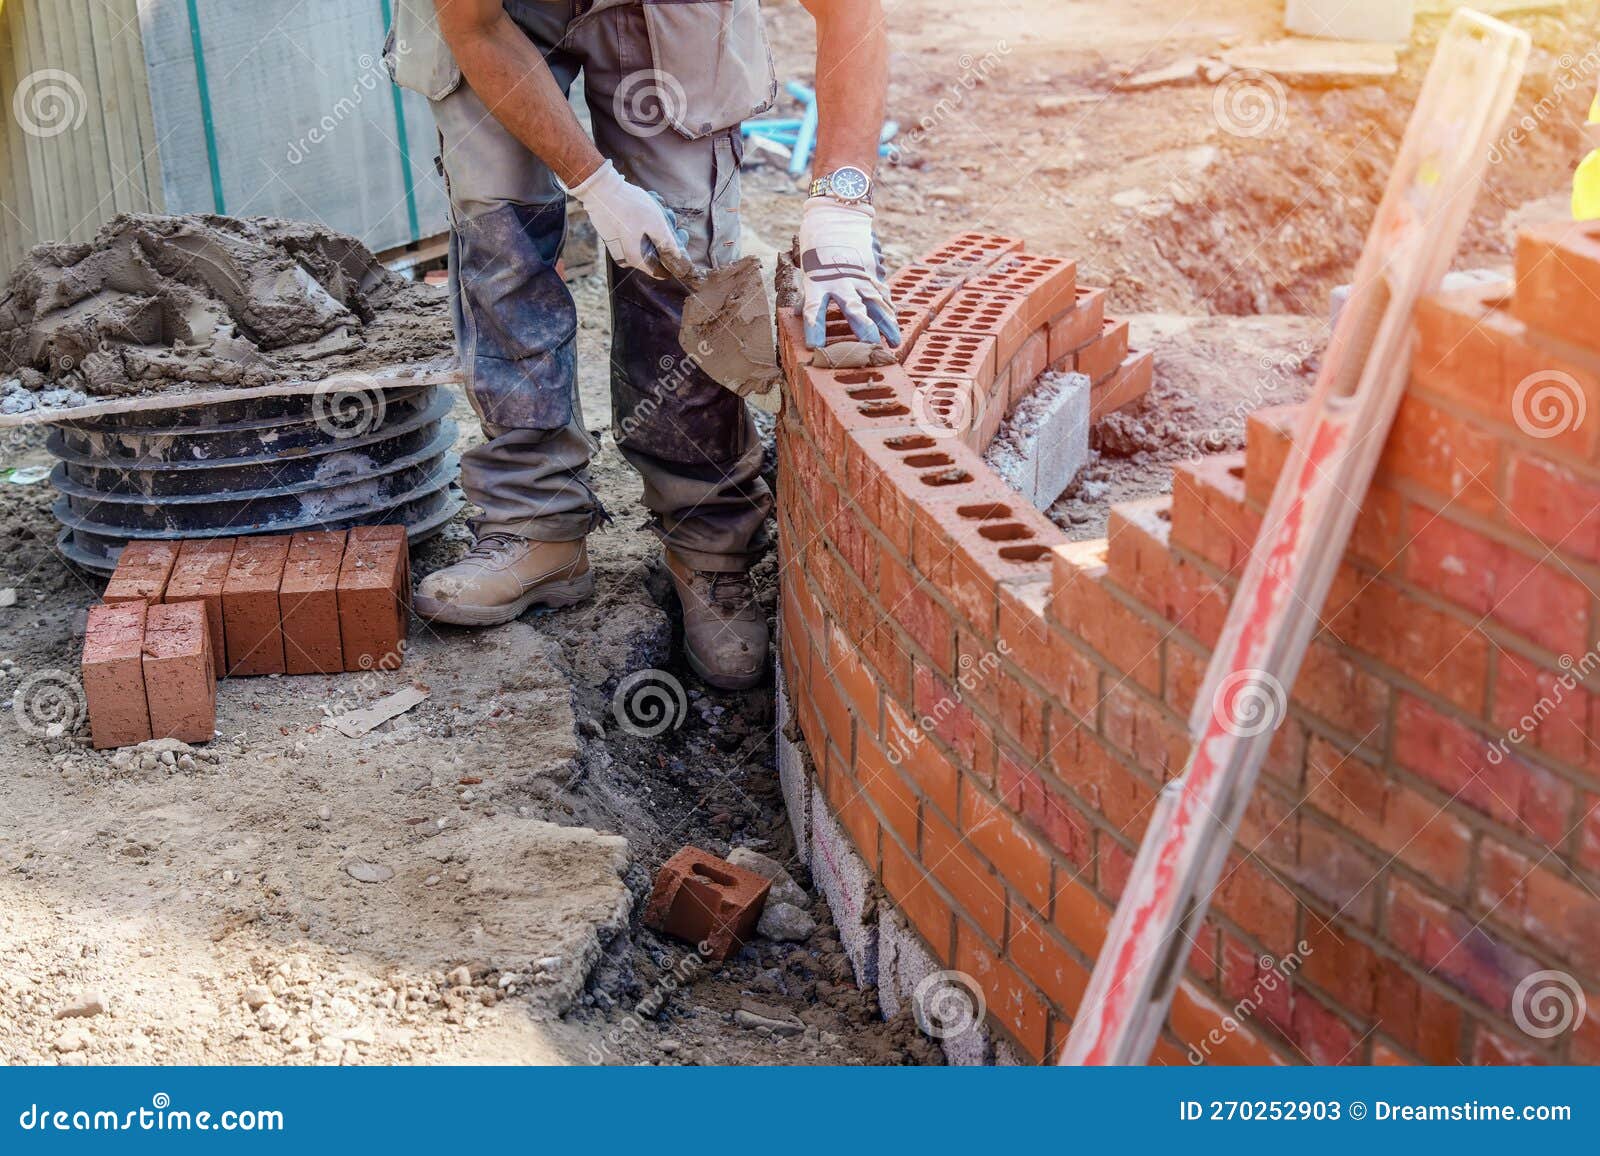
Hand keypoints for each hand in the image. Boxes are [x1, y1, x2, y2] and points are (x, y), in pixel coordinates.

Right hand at [572, 160, 691, 279]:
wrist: (600, 190)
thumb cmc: (628, 205)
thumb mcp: (655, 222)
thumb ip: (667, 242)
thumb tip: (678, 256)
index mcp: (637, 259)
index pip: (661, 271)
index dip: (674, 257)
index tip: (680, 236)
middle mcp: (626, 259)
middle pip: (655, 254)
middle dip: (665, 234)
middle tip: (668, 213)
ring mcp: (618, 249)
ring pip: (646, 242)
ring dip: (655, 225)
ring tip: (657, 204)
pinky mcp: (614, 238)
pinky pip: (634, 236)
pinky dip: (643, 223)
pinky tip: (645, 206)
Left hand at [799, 197, 899, 348]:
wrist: (838, 210)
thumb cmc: (817, 240)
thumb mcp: (807, 266)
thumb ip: (810, 291)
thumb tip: (801, 316)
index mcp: (817, 280)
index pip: (813, 310)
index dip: (814, 330)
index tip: (815, 348)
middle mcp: (840, 279)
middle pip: (854, 310)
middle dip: (864, 331)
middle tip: (872, 350)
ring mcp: (859, 274)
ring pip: (875, 303)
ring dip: (886, 324)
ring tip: (895, 342)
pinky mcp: (873, 269)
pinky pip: (882, 291)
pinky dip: (888, 307)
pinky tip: (895, 321)